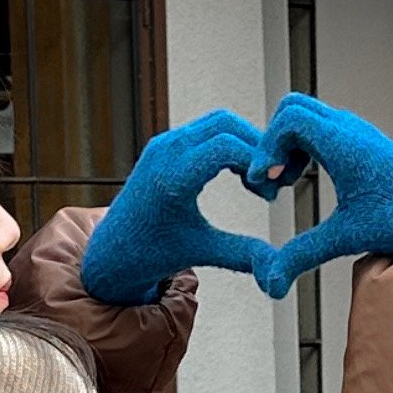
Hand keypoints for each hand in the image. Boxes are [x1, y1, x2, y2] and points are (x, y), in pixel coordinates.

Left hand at [81, 110, 273, 304]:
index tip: (272, 192)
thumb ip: (243, 255)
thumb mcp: (201, 252)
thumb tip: (280, 270)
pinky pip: (205, 130)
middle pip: (227, 124)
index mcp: (172, 178)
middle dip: (258, 148)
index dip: (259, 163)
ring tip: (257, 183)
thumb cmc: (152, 255)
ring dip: (245, 144)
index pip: (227, 146)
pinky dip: (230, 145)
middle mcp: (165, 152)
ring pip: (218, 122)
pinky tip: (241, 176)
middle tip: (272, 182)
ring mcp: (163, 144)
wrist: (112, 252)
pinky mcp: (165, 145)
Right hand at [244, 93, 392, 298]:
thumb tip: (270, 284)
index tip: (267, 183)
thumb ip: (301, 256)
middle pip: (291, 108)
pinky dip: (302, 147)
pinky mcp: (358, 141)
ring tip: (286, 183)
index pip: (289, 119)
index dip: (267, 147)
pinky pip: (318, 127)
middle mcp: (349, 130)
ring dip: (287, 145)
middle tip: (274, 181)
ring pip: (304, 116)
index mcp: (344, 145)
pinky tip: (304, 180)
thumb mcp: (344, 239)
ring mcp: (355, 132)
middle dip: (272, 142)